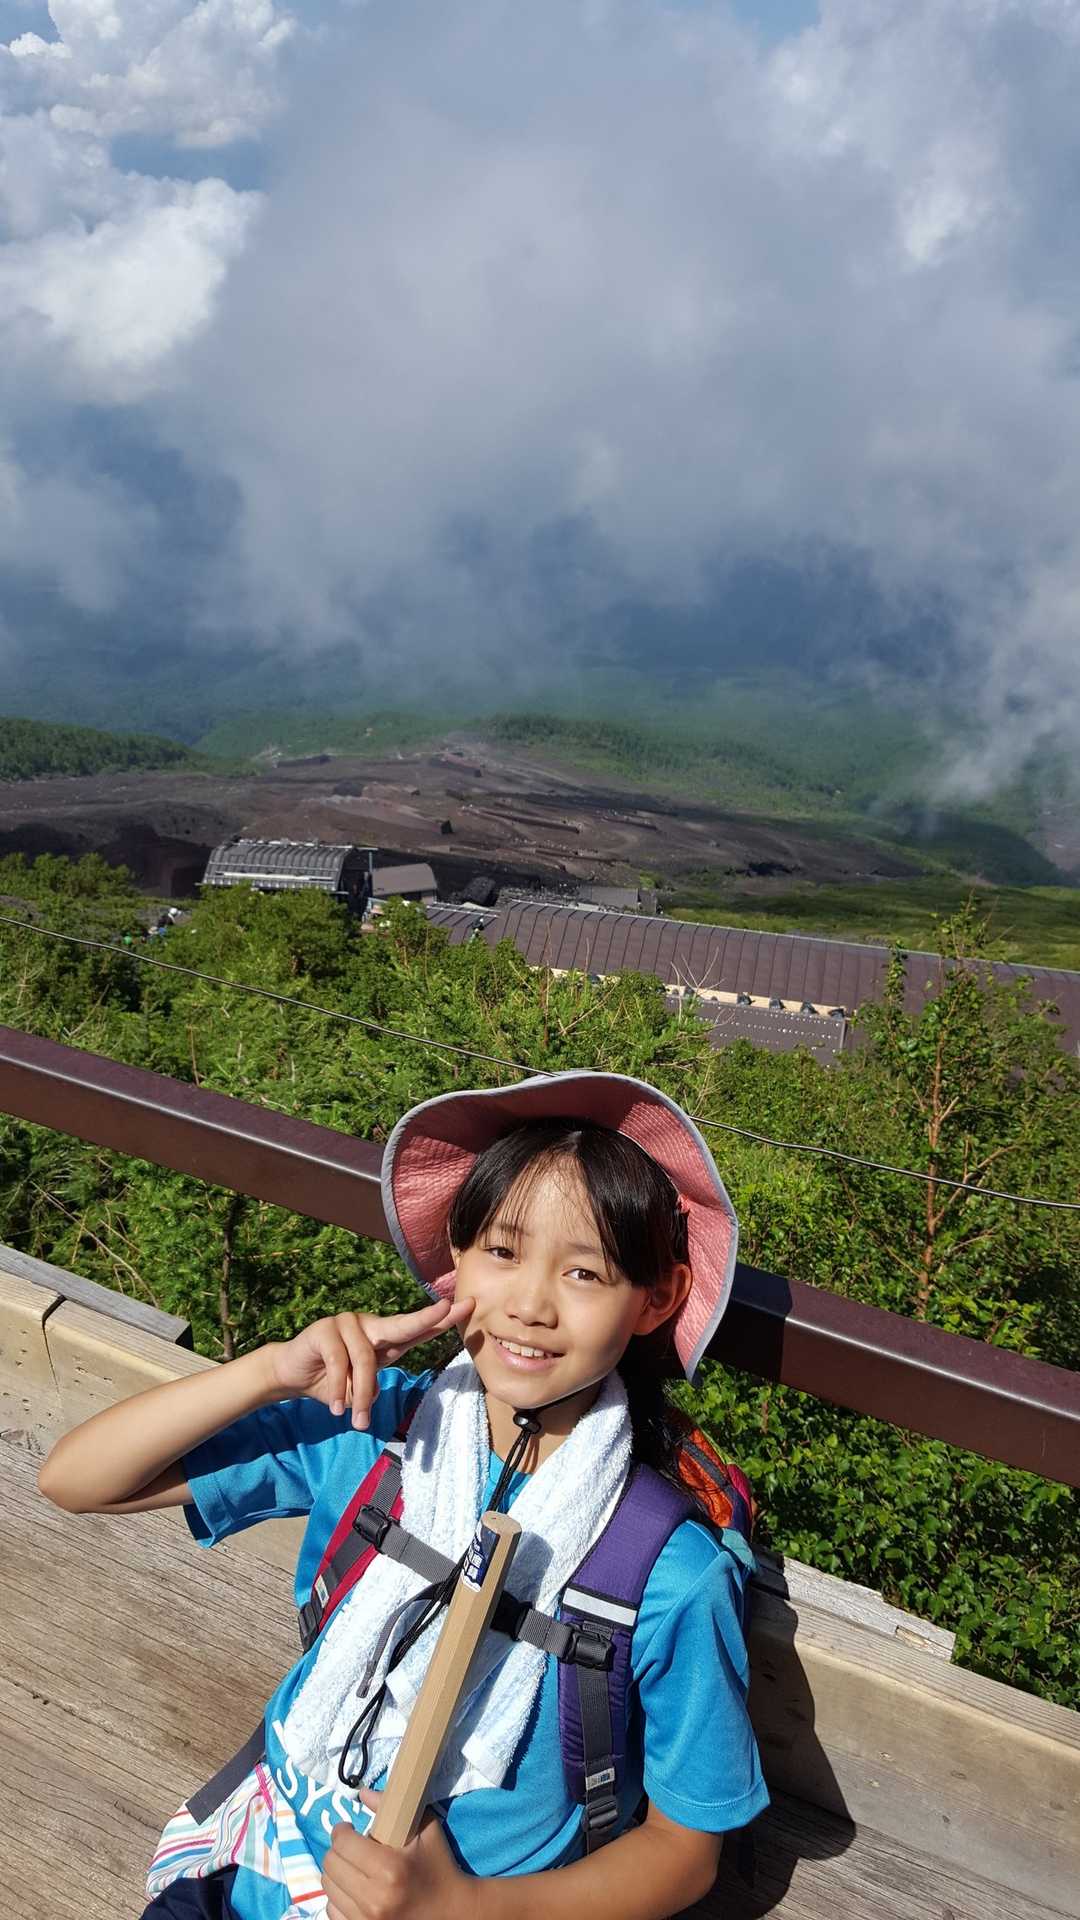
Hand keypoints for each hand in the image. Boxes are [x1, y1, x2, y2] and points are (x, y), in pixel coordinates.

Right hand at [268, 1298, 473, 1428]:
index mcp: (384, 1338)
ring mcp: (347, 1323)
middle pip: (403, 1323)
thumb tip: (371, 1396)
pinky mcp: (324, 1329)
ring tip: (357, 1421)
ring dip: (360, 1396)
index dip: (441, 1319)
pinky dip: (339, 1389)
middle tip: (448, 1308)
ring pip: (366, 1360)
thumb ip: (371, 1388)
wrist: (292, 1375)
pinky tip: (336, 1407)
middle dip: (428, 1317)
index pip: (417, 1329)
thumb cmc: (331, 1381)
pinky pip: (339, 1362)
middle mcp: (370, 1325)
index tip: (467, 1307)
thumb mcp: (357, 1388)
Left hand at [322, 1790, 474, 1919]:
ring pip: (328, 1888)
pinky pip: (332, 1911)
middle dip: (338, 1850)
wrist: (453, 1912)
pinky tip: (354, 1890)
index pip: (343, 1843)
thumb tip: (362, 1793)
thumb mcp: (425, 1830)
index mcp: (390, 1868)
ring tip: (352, 1868)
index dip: (342, 1831)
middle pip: (331, 1865)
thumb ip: (392, 1806)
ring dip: (338, 1873)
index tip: (348, 1828)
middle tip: (350, 1846)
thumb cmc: (439, 1866)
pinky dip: (339, 1898)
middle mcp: (374, 1898)